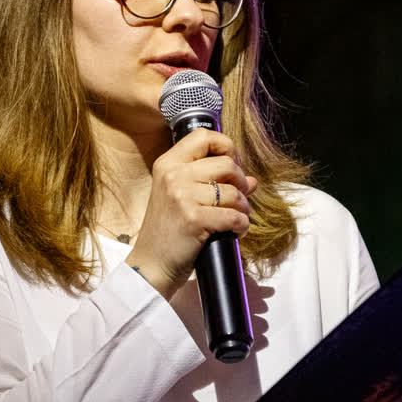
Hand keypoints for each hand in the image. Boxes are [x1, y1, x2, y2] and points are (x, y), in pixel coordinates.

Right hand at [126, 128, 257, 298]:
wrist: (151, 265)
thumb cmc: (167, 231)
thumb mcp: (180, 198)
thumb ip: (211, 182)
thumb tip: (250, 180)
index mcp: (167, 164)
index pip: (203, 137)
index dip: (226, 146)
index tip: (232, 163)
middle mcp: (173, 176)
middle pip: (226, 164)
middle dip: (241, 182)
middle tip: (239, 197)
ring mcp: (182, 197)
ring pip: (234, 192)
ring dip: (244, 208)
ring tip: (237, 217)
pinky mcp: (194, 220)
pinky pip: (234, 216)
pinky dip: (242, 225)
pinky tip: (236, 231)